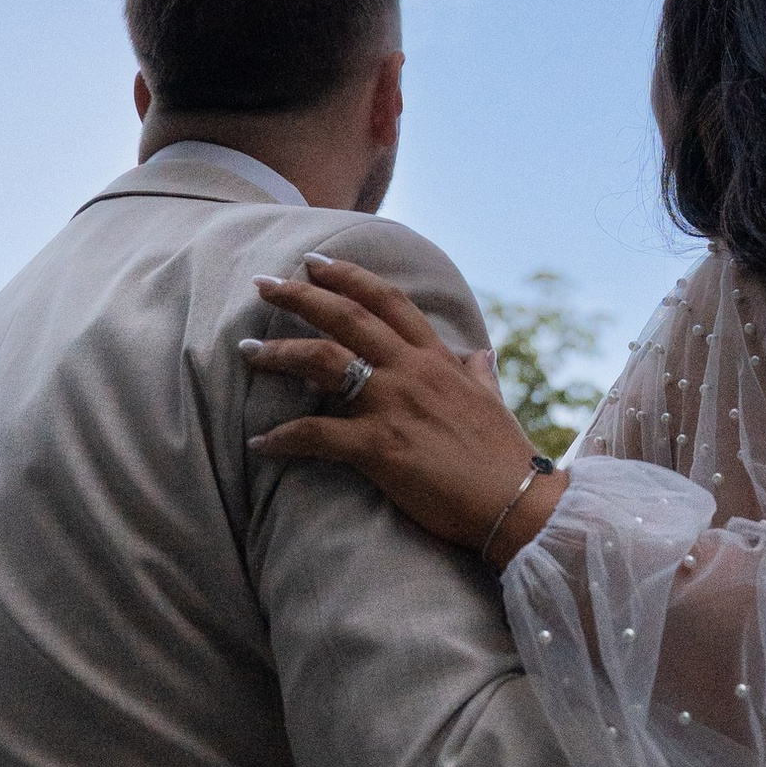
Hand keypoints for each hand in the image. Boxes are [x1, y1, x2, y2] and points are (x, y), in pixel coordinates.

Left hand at [240, 258, 568, 563]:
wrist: (518, 503)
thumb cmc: (505, 457)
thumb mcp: (493, 401)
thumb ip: (479, 373)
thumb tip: (480, 354)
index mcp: (437, 359)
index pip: (388, 301)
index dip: (349, 277)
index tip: (317, 263)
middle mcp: (412, 371)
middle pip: (346, 317)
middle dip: (299, 295)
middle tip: (263, 285)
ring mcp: (394, 405)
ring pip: (322, 361)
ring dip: (279, 353)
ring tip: (247, 353)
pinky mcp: (379, 447)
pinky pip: (316, 434)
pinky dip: (283, 437)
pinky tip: (259, 443)